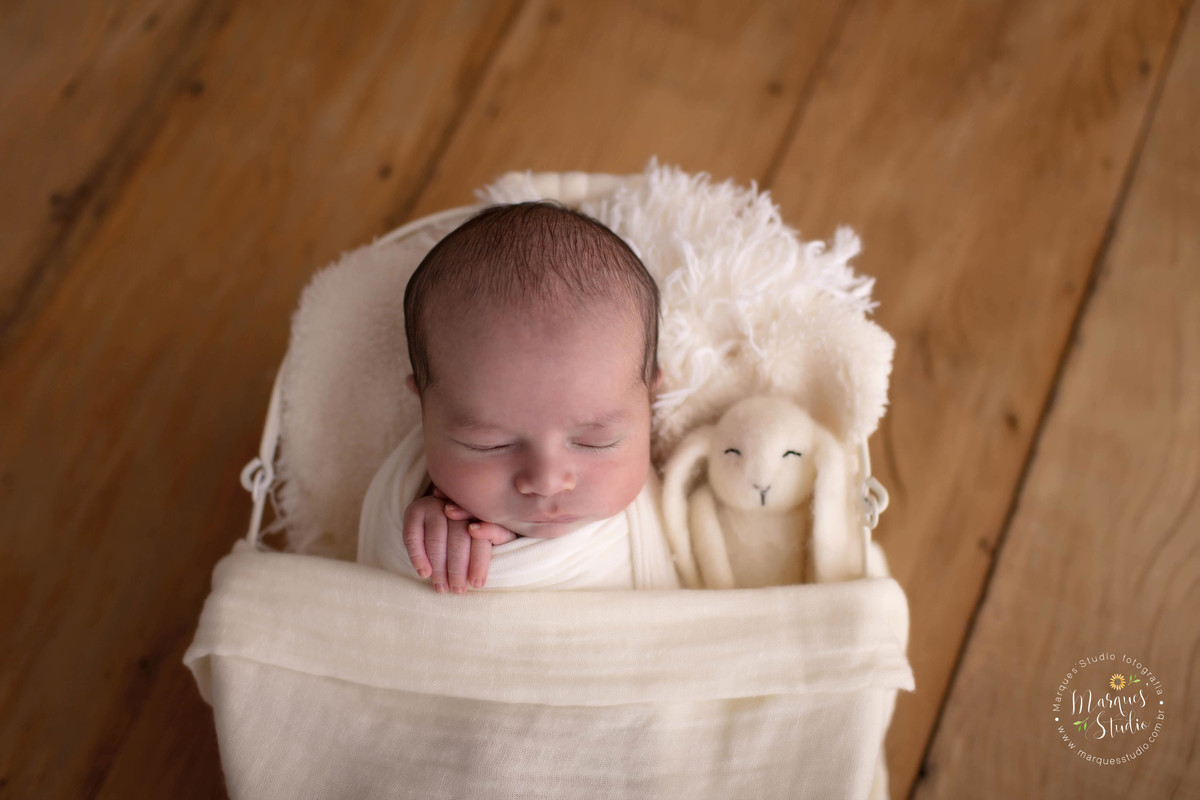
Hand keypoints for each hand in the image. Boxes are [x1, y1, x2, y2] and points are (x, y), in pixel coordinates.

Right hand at [402, 488, 517, 593]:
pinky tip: (424, 573)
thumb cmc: (474, 535)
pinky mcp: (414, 511)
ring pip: (436, 539)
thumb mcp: (493, 535)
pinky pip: (413, 536)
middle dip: (458, 569)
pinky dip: (418, 557)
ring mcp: (434, 505)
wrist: (444, 521)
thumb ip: (495, 533)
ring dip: (439, 568)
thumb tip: (476, 529)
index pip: (480, 537)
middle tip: (458, 590)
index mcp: (479, 508)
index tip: (477, 584)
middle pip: (458, 539)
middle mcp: (456, 503)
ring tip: (442, 588)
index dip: (479, 562)